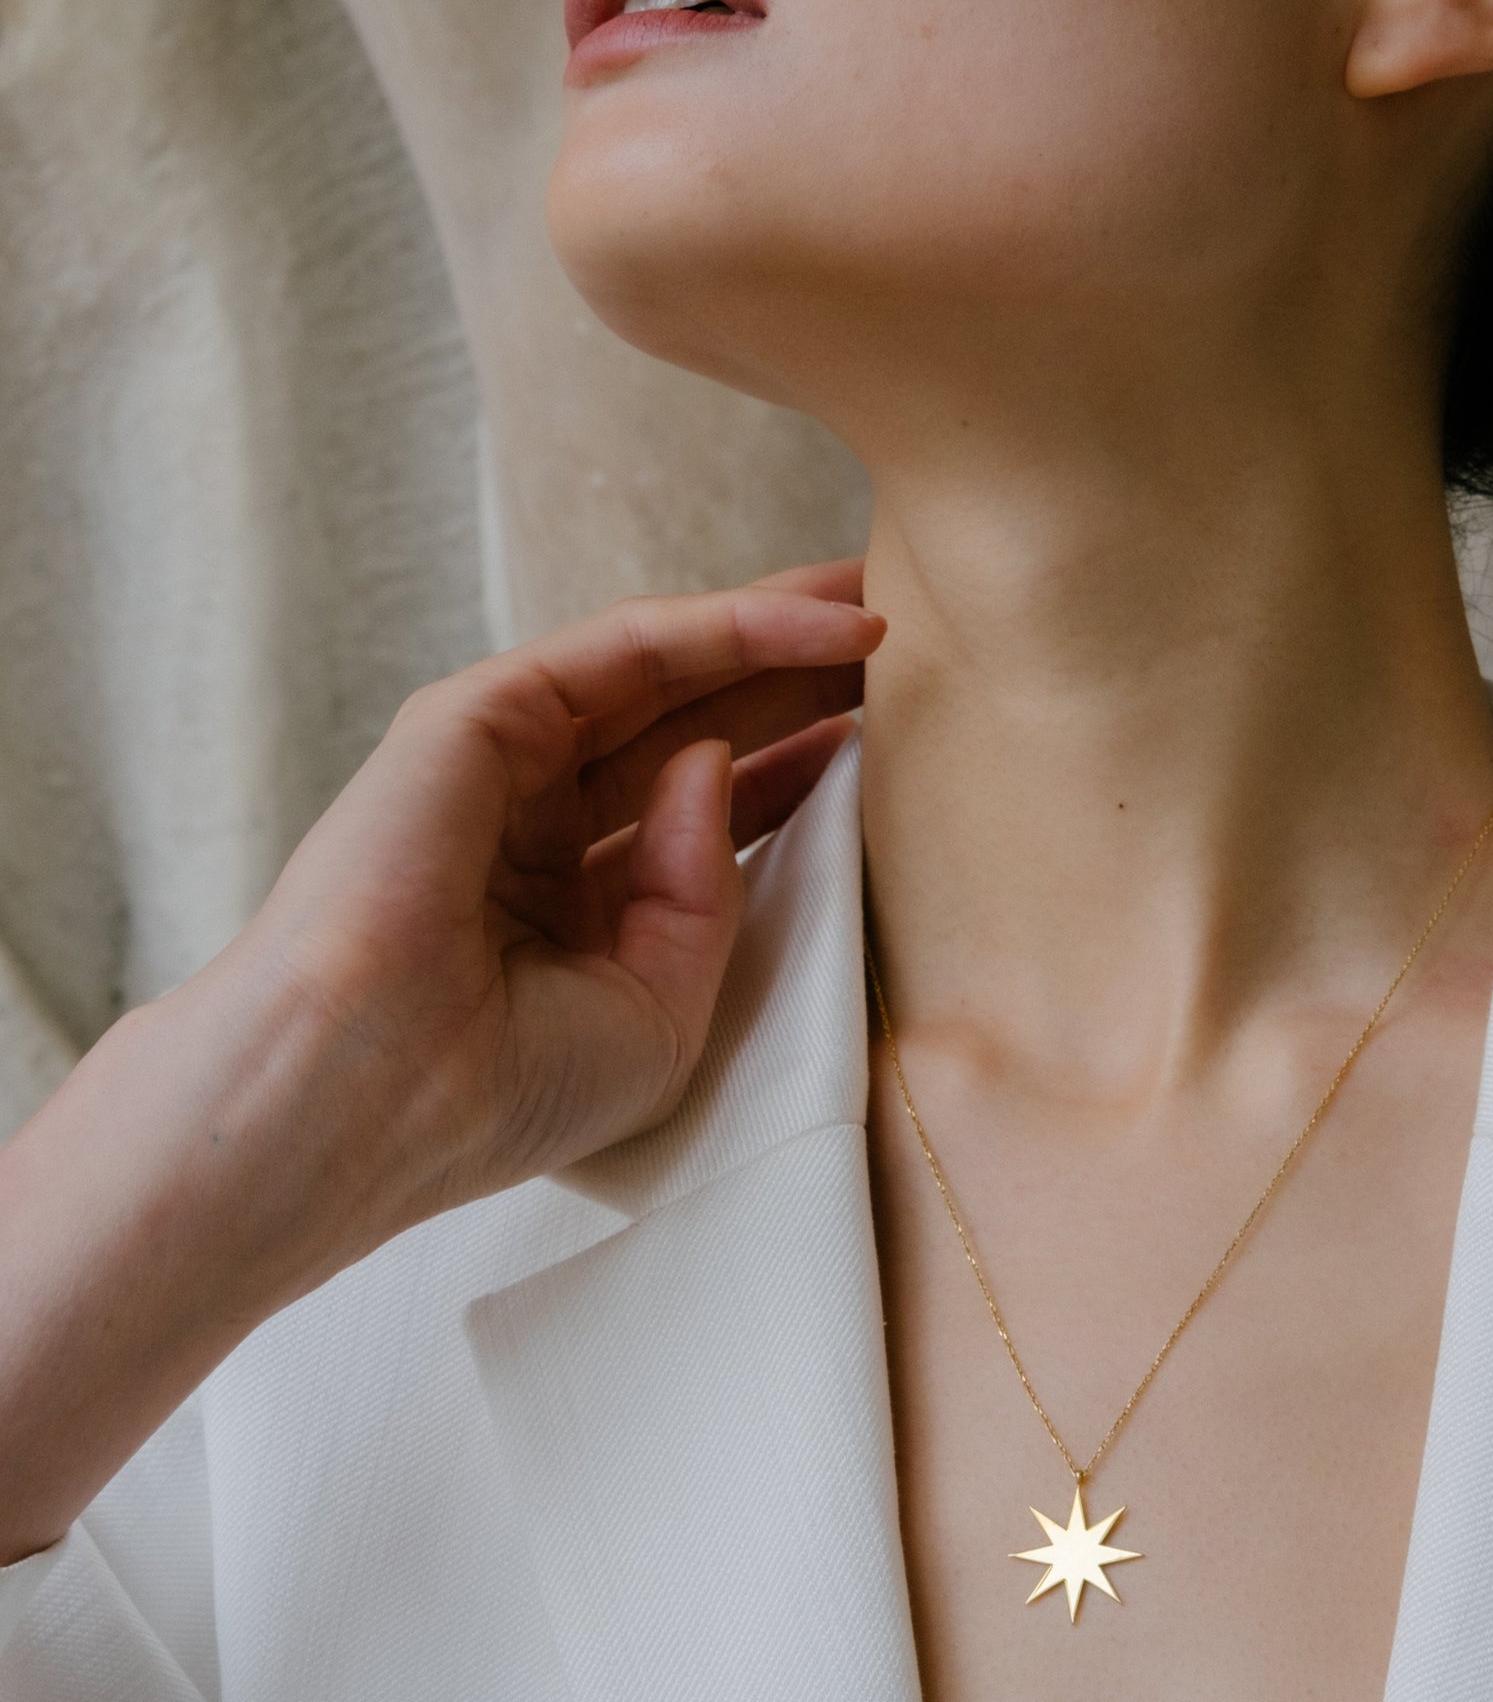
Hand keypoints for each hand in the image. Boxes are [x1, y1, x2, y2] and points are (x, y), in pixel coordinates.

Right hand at [196, 555, 884, 1282]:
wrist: (375, 1100)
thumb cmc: (505, 1091)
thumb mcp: (663, 1013)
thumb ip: (708, 893)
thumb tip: (718, 762)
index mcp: (574, 905)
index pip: (708, 811)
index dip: (799, 765)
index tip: (891, 737)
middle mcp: (540, 824)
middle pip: (696, 725)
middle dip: (797, 682)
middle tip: (908, 640)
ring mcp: (504, 765)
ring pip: (667, 672)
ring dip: (777, 632)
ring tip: (885, 601)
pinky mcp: (477, 717)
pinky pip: (627, 650)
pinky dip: (729, 625)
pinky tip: (824, 625)